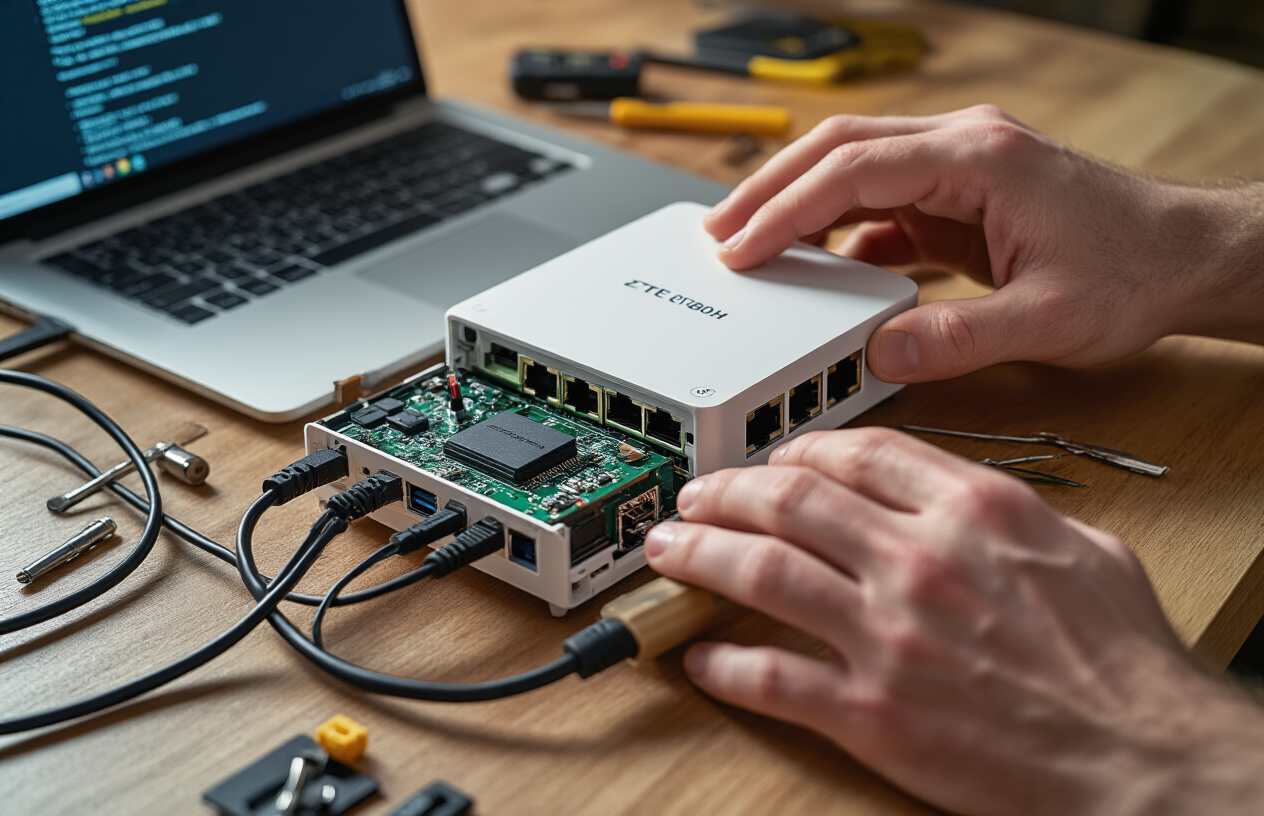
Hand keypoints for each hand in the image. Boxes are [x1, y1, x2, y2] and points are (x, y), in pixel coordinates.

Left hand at [646, 427, 1263, 815]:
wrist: (1140, 760)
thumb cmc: (1124, 666)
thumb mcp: (1087, 551)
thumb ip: (1014, 513)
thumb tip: (966, 499)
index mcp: (973, 511)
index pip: (858, 454)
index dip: (800, 449)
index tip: (775, 458)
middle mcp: (918, 560)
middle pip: (791, 499)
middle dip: (728, 490)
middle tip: (696, 495)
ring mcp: (886, 635)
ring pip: (761, 570)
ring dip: (700, 554)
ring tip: (668, 549)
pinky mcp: (869, 710)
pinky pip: (770, 677)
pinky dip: (723, 664)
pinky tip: (699, 656)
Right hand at [704, 105, 1263, 382]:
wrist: (1187, 258)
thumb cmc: (1134, 272)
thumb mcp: (1049, 320)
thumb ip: (960, 338)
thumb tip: (881, 352)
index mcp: (976, 159)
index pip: (852, 171)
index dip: (784, 211)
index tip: (738, 250)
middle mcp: (961, 148)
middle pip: (837, 149)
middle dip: (769, 189)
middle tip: (716, 234)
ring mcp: (959, 170)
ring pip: (853, 170)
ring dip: (797, 205)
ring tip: (749, 246)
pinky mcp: (960, 199)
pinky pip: (881, 204)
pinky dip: (840, 230)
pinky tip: (820, 269)